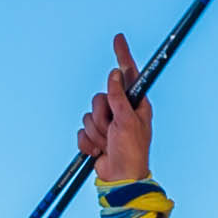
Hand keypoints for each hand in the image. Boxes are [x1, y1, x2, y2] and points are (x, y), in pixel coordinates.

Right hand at [77, 35, 152, 185]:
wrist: (120, 179)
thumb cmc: (131, 151)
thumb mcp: (127, 121)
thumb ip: (118, 96)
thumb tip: (115, 73)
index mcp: (135, 104)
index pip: (128, 75)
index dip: (122, 56)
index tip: (118, 38)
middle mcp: (121, 111)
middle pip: (100, 98)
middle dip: (102, 118)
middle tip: (112, 131)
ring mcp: (107, 124)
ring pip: (88, 115)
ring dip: (95, 133)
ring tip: (107, 144)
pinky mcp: (95, 136)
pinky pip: (82, 131)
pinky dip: (87, 143)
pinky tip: (98, 152)